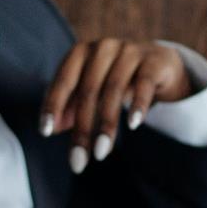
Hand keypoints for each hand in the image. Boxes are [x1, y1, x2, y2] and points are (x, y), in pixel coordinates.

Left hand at [40, 39, 193, 172]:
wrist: (160, 64)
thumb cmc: (117, 79)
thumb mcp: (92, 91)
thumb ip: (71, 107)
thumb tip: (52, 129)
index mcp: (82, 52)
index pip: (63, 80)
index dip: (53, 106)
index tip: (46, 132)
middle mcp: (104, 48)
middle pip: (89, 91)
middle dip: (82, 128)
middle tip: (78, 159)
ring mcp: (130, 51)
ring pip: (114, 90)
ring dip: (106, 124)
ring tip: (101, 152)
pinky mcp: (154, 61)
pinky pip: (144, 84)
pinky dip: (137, 105)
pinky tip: (133, 125)